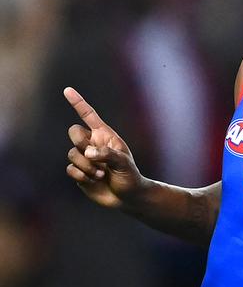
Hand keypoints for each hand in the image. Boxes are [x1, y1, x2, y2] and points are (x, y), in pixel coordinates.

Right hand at [64, 87, 144, 208]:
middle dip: (81, 143)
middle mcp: (92, 144)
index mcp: (105, 135)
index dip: (78, 102)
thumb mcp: (124, 163)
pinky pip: (70, 169)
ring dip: (86, 166)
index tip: (67, 90)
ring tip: (101, 174)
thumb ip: (107, 154)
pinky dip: (81, 175)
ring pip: (71, 153)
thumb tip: (88, 152)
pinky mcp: (79, 172)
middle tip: (94, 156)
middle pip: (73, 132)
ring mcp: (85, 158)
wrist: (127, 197)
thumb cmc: (130, 176)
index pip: (89, 115)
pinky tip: (93, 180)